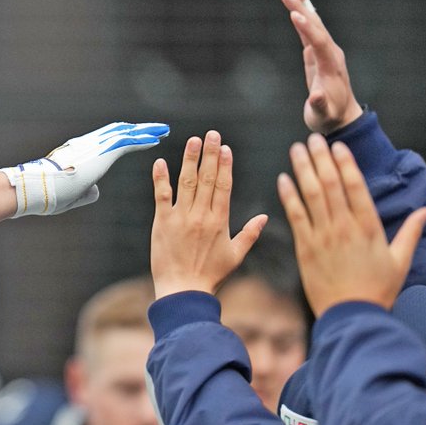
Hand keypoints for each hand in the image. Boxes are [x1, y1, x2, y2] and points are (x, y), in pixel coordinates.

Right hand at [1, 121, 169, 216]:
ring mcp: (96, 146)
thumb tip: (96, 191)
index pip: (108, 140)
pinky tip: (156, 139)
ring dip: (146, 131)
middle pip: (120, 131)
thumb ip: (85, 191)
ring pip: (126, 134)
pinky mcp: (102, 153)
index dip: (125, 137)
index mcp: (81, 152)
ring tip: (162, 130)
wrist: (38, 187)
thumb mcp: (71, 193)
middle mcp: (89, 144)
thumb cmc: (49, 194)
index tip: (138, 136)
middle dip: (139, 129)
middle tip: (156, 128)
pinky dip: (143, 140)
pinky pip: (128, 143)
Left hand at [149, 131, 267, 298]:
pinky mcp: (163, 222)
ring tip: (193, 141)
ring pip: (187, 182)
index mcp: (220, 221)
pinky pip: (162, 196)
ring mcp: (181, 217)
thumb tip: (265, 217)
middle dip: (210, 154)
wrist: (184, 291)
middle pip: (207, 178)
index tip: (226, 148)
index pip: (224, 186)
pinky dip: (161, 178)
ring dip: (190, 159)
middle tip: (212, 134)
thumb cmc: (210, 275)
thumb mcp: (235, 255)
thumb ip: (250, 234)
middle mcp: (202, 215)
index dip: (225, 165)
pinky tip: (160, 162)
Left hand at [277, 134, 425, 316]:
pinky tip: (283, 179)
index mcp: (370, 227)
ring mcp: (323, 236)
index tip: (338, 146)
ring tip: (297, 150)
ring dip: (303, 169)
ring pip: (311, 195)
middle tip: (312, 138)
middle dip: (321, 158)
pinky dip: (289, 195)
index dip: (346, 164)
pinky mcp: (305, 248)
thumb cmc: (378, 290)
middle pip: (331, 184)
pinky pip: (295, 216)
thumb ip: (411, 232)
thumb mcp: (401, 261)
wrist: (352, 316)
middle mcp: (345, 227)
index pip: (356, 187)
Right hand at [280, 0, 362, 134]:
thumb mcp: (323, 115)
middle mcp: (330, 54)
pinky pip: (309, 31)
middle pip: (316, 26)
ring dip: (303, 6)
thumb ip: (320, 105)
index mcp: (331, 65)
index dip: (307, 28)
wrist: (341, 117)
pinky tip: (296, 6)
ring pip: (313, 24)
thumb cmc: (329, 117)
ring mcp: (325, 52)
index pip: (319, 42)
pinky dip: (303, 17)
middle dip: (302, 8)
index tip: (294, 15)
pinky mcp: (317, 54)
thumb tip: (316, 96)